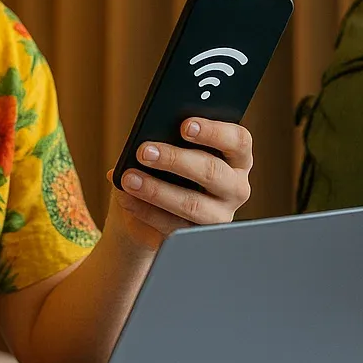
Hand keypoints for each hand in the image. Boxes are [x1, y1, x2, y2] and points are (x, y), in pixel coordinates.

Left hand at [107, 119, 253, 253]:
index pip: (237, 140)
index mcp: (235, 157)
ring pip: (193, 204)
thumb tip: (148, 142)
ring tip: (129, 178)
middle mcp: (235, 187)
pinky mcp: (197, 236)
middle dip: (176, 159)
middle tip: (144, 151)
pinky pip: (173, 226)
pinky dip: (144, 210)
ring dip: (157, 190)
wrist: (147, 212)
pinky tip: (125, 197)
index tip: (185, 125)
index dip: (213, 131)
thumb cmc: (163, 169)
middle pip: (213, 171)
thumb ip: (165, 140)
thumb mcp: (166, 150)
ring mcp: (220, 215)